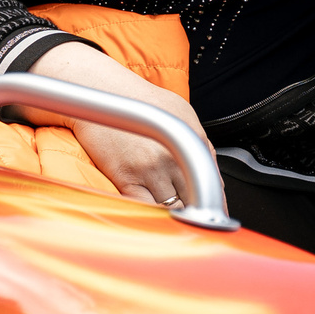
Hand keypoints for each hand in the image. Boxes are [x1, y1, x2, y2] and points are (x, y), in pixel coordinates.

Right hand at [25, 41, 213, 210]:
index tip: (211, 215)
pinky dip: (150, 216)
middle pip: (194, 200)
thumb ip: (199, 141)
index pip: (211, 183)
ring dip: (172, 217)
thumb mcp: (182, 112)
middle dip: (195, 213)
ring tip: (170, 221)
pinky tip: (151, 217)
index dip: (214, 205)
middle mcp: (175, 156)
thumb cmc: (138, 99)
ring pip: (171, 208)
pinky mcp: (126, 177)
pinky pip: (144, 208)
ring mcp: (151, 169)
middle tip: (192, 222)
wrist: (100, 92)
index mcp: (194, 139)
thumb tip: (209, 169)